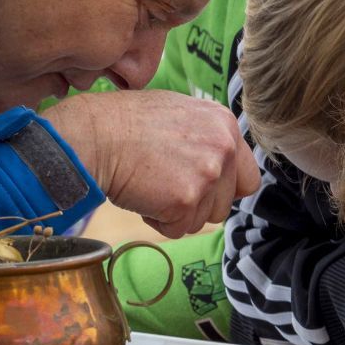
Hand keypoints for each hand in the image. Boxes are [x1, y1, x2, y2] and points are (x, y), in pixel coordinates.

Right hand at [46, 91, 259, 237]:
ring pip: (202, 220)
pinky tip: (143, 194)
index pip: (248, 178)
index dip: (223, 189)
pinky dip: (158, 221)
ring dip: (176, 213)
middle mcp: (224, 148)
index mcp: (225, 125)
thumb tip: (223, 164)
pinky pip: (178, 230)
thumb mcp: (181, 114)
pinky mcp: (186, 200)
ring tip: (152, 184)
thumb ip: (209, 138)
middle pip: (225, 204)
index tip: (200, 188)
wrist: (96, 134)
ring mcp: (207, 174)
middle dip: (197, 204)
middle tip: (165, 184)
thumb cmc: (128, 123)